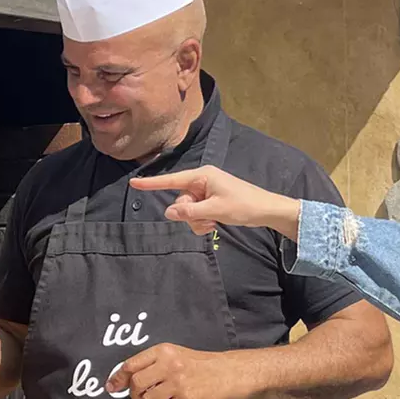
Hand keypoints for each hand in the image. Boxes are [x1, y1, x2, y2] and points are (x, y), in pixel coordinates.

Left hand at [107, 344, 236, 398]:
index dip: (118, 378)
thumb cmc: (194, 364)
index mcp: (163, 352)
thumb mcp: (172, 354)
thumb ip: (147, 364)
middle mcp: (170, 366)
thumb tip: (117, 381)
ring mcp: (178, 385)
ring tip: (161, 398)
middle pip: (136, 384)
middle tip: (141, 394)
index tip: (112, 387)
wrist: (224, 373)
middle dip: (135, 393)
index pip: (131, 365)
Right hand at [128, 165, 298, 235]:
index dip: (152, 183)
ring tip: (214, 221)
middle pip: (181, 201)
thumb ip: (190, 212)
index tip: (134, 182)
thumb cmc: (244, 205)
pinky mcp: (211, 201)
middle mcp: (202, 181)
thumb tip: (169, 212)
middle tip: (209, 218)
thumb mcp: (215, 210)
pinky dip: (202, 221)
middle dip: (190, 214)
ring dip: (198, 220)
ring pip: (188, 210)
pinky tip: (216, 222)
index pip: (172, 180)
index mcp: (202, 176)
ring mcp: (206, 192)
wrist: (265, 210)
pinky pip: (197, 213)